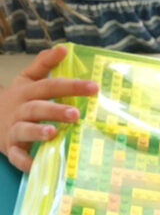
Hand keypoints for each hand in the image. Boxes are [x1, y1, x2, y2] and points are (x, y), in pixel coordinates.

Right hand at [0, 46, 97, 171]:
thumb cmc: (18, 100)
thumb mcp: (26, 80)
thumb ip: (43, 64)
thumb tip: (63, 48)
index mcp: (28, 92)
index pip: (51, 86)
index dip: (72, 86)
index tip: (94, 87)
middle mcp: (21, 109)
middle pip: (38, 108)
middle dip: (56, 110)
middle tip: (76, 113)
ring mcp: (14, 129)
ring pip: (24, 129)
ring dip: (37, 131)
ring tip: (53, 132)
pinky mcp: (10, 148)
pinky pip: (16, 156)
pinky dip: (24, 161)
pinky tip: (35, 166)